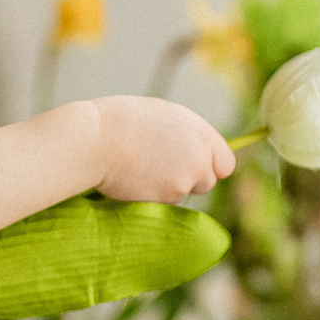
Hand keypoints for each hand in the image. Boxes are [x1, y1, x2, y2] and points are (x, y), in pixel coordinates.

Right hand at [88, 95, 234, 201]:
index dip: (211, 166)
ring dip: (166, 187)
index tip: (197, 166)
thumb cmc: (120, 122)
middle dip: (189, 179)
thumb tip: (196, 155)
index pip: (226, 163)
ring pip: (181, 193)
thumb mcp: (163, 116)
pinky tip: (132, 179)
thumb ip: (187, 136)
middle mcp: (198, 157)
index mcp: (199, 131)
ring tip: (139, 166)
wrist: (94, 141)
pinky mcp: (164, 200)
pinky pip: (163, 203)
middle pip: (207, 183)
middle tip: (160, 166)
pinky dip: (151, 196)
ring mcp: (183, 182)